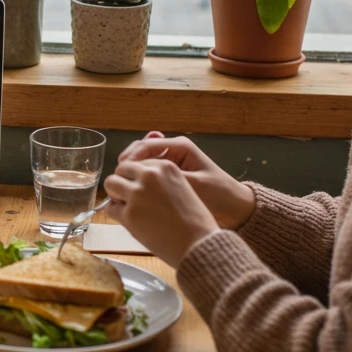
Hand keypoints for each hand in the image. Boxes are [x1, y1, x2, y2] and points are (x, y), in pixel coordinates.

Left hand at [104, 158, 219, 265]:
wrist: (199, 244)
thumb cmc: (195, 221)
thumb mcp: (183, 187)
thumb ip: (161, 180)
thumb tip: (137, 181)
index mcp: (165, 167)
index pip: (137, 163)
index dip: (135, 175)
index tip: (137, 185)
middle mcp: (149, 176)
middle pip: (121, 169)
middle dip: (122, 181)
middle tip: (128, 196)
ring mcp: (137, 194)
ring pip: (110, 184)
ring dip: (115, 194)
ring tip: (127, 207)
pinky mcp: (129, 214)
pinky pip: (111, 208)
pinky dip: (117, 214)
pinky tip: (131, 221)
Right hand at [117, 132, 254, 228]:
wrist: (234, 207)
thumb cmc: (218, 194)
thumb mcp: (193, 185)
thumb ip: (168, 178)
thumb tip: (143, 175)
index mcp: (181, 146)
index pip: (148, 144)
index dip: (132, 156)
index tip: (121, 169)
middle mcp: (174, 150)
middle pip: (142, 149)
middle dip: (128, 161)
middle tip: (118, 176)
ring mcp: (171, 161)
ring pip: (142, 160)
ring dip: (131, 169)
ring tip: (122, 183)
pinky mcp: (169, 173)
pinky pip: (148, 171)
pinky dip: (138, 177)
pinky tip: (132, 188)